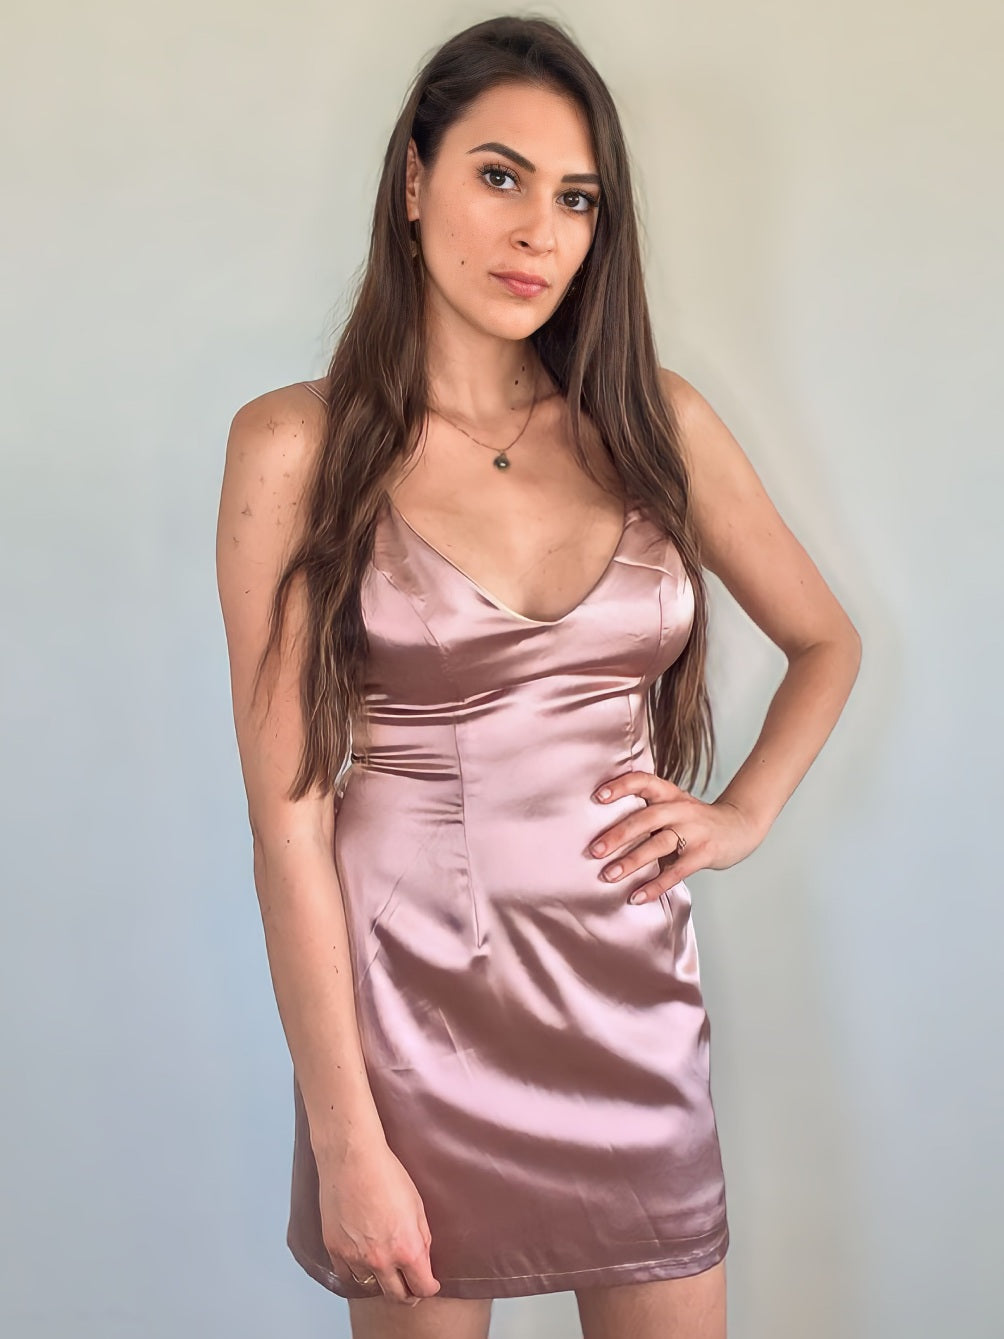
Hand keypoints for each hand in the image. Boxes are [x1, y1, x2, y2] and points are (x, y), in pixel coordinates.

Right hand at [317, 1133, 441, 1306]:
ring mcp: (355, 1257)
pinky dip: (356, 1273)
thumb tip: (423, 1260)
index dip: (429, 1288)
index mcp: (407, 1249)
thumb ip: (421, 1239)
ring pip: (371, 1287)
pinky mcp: (335, 1249)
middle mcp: (381, 1260)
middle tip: (411, 1288)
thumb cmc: (387, 1174)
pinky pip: (347, 1275)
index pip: (422, 1288)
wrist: (352, 1158)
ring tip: (385, 1269)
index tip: (429, 1284)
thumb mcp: (417, 1206)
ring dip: (380, 1281)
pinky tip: (362, 1262)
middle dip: (408, 1295)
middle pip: (397, 1296)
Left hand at [588, 772, 764, 903]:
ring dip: (631, 862)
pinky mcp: (704, 853)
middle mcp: (681, 809)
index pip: (644, 782)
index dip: (621, 786)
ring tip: (608, 876)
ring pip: (659, 845)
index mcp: (670, 794)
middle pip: (646, 818)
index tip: (597, 797)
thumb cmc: (696, 820)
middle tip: (594, 850)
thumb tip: (604, 830)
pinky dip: (655, 886)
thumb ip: (647, 812)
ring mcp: (694, 831)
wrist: (740, 827)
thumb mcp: (674, 806)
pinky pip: (677, 872)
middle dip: (618, 835)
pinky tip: (637, 896)